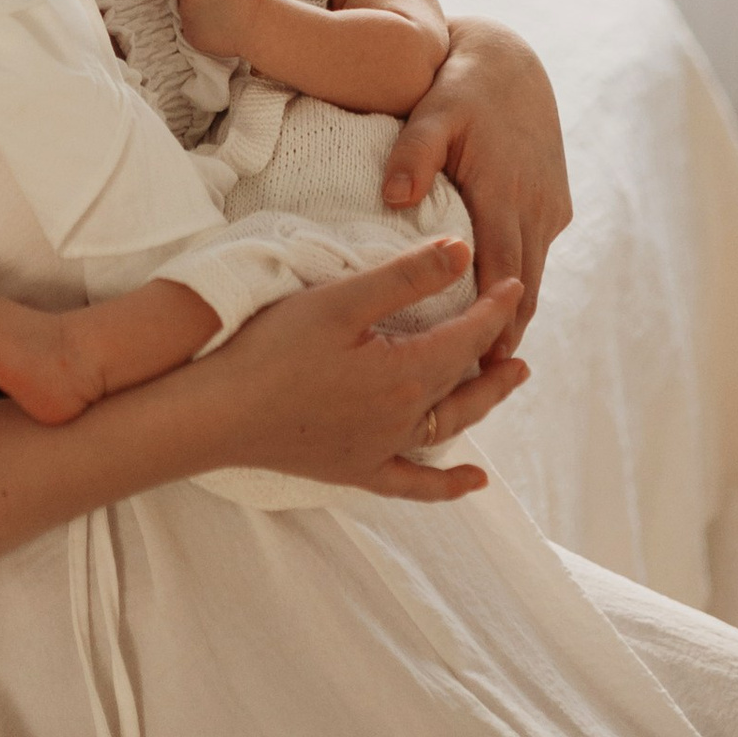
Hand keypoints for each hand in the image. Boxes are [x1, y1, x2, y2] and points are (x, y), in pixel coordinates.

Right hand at [191, 242, 530, 500]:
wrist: (218, 414)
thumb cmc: (272, 349)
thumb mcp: (341, 300)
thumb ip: (406, 277)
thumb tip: (465, 252)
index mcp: (406, 371)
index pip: (467, 336)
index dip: (494, 310)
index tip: (513, 286)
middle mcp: (405, 416)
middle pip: (465, 382)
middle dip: (495, 356)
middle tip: (519, 338)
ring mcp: (381, 447)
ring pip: (449, 426)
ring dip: (483, 404)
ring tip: (506, 383)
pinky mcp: (356, 468)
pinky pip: (413, 482)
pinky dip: (447, 484)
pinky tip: (472, 482)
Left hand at [382, 16, 570, 351]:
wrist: (510, 59)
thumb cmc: (461, 85)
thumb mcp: (432, 110)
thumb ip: (413, 155)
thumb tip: (394, 198)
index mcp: (506, 193)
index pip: (503, 275)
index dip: (493, 326)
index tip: (476, 369)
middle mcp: (538, 206)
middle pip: (524, 288)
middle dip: (504, 336)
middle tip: (474, 387)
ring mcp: (552, 206)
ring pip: (533, 274)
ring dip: (514, 314)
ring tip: (482, 362)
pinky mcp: (555, 203)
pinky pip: (536, 254)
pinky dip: (519, 282)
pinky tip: (491, 311)